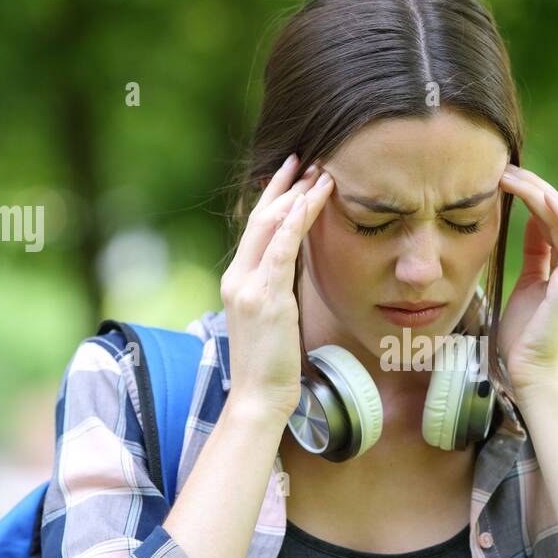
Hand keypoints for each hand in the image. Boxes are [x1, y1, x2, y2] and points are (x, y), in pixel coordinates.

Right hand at [220, 153, 333, 422]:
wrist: (258, 398)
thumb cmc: (271, 367)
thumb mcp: (273, 320)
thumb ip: (278, 292)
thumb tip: (295, 272)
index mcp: (237, 282)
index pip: (255, 230)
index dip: (273, 199)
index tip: (292, 176)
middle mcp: (237, 278)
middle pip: (260, 219)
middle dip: (284, 186)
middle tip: (307, 160)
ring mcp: (249, 287)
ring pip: (271, 227)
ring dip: (297, 197)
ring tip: (320, 173)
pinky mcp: (266, 298)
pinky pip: (282, 250)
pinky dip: (296, 222)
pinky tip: (311, 201)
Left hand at [497, 163, 557, 394]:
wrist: (532, 372)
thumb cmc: (525, 337)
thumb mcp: (527, 285)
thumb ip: (534, 255)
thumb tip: (529, 224)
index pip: (555, 220)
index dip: (532, 197)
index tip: (503, 181)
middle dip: (532, 186)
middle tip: (502, 169)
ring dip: (535, 190)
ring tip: (507, 175)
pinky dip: (552, 209)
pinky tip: (531, 192)